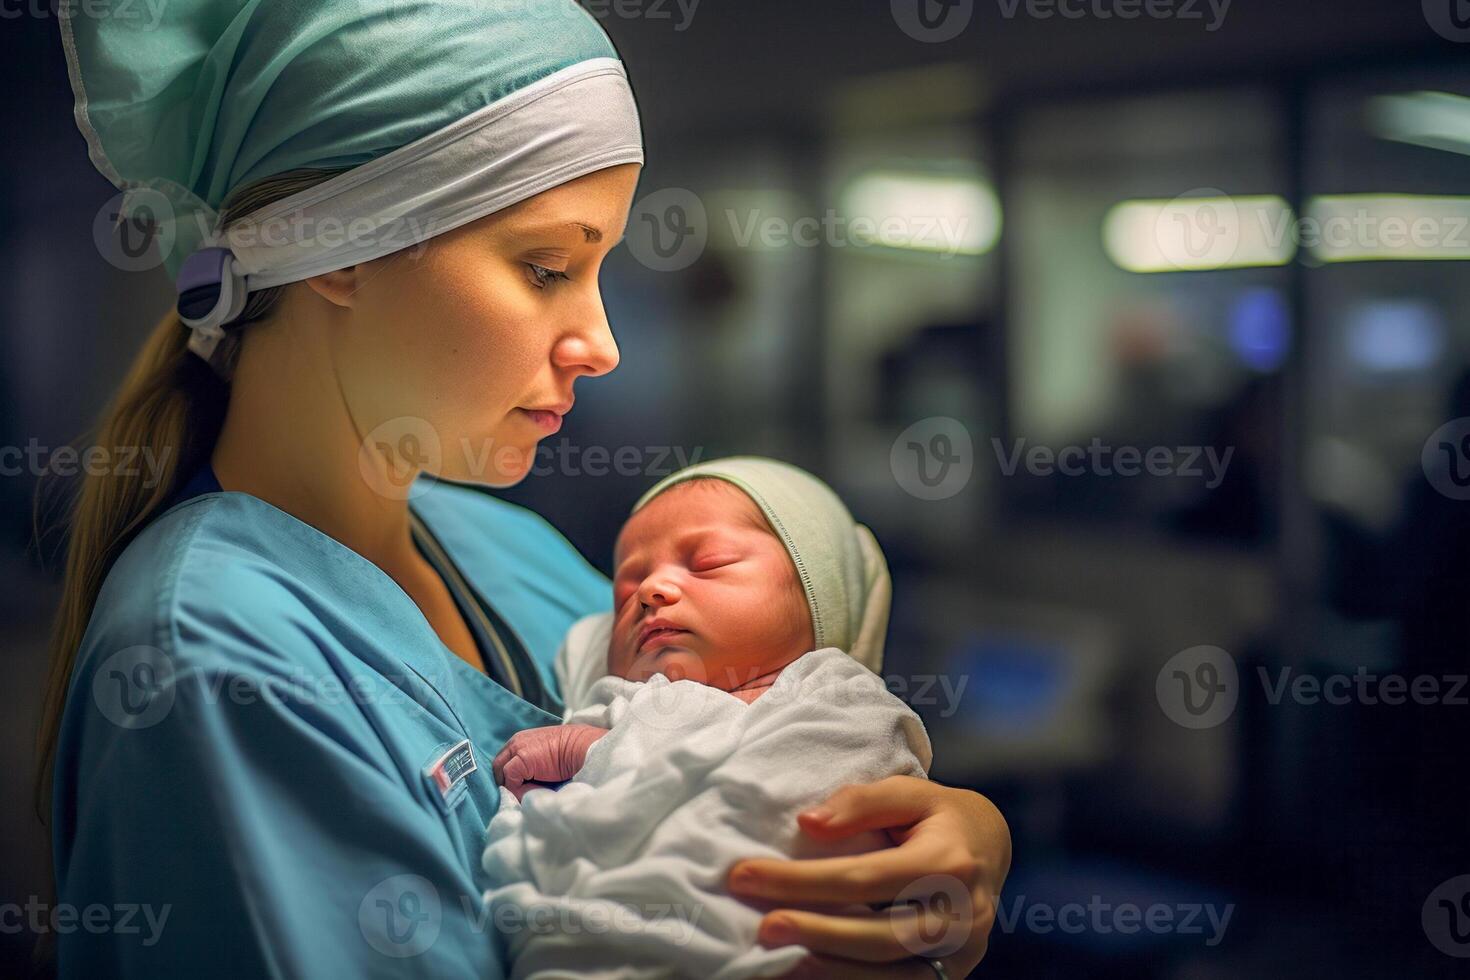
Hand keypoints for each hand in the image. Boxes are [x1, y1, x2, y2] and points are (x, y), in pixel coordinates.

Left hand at [491, 724, 608, 800]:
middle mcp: (515, 742)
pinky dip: (518, 790)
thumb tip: (523, 786)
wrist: (582, 747)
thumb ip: (532, 766)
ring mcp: (516, 750)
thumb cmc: (570, 754)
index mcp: (522, 740)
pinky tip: (535, 790)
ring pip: (501, 774)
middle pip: (497, 767)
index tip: (519, 787)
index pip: (504, 760)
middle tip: (521, 793)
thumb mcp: (546, 757)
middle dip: (506, 782)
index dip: (508, 776)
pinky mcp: (520, 760)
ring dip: (512, 787)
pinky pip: (510, 781)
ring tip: (531, 792)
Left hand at [727, 776, 1010, 977]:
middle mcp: (963, 915)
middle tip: (763, 927)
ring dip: (832, 971)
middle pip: (880, 934)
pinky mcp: (952, 975)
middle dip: (816, 933)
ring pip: (892, 974)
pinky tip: (810, 974)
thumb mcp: (909, 793)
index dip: (803, 880)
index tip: (746, 876)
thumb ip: (861, 802)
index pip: (866, 877)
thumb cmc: (938, 816)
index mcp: (950, 863)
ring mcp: (962, 953)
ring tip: (779, 962)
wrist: (991, 848)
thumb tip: (808, 823)